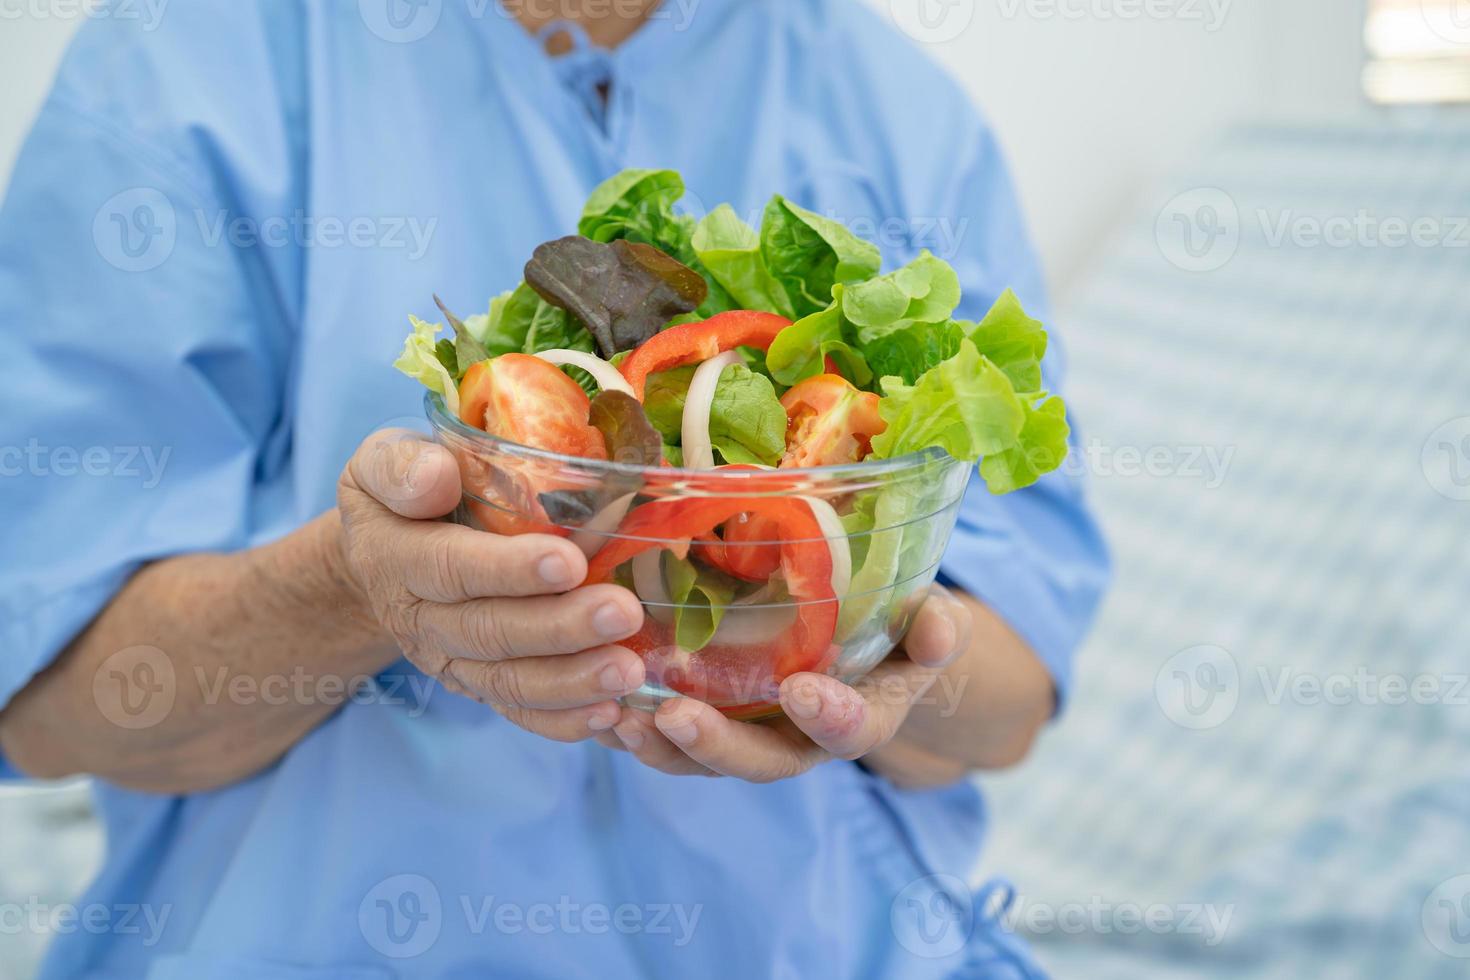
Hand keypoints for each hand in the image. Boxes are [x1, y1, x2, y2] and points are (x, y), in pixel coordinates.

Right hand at [337, 429, 646, 740]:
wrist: (381, 553)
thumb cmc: (404, 491)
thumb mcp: (383, 461)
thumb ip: (399, 465)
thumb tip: (437, 477)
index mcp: (396, 555)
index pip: (451, 567)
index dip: (509, 570)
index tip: (570, 563)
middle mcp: (419, 618)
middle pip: (489, 632)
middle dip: (560, 628)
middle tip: (623, 614)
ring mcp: (449, 659)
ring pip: (507, 681)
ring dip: (571, 681)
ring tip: (629, 671)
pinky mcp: (477, 684)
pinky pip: (516, 710)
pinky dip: (562, 720)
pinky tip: (609, 714)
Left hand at [597, 586, 973, 780]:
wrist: (862, 641)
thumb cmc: (897, 625)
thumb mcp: (929, 620)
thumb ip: (937, 626)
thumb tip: (940, 630)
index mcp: (860, 715)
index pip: (850, 730)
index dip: (831, 718)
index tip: (804, 691)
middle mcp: (801, 739)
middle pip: (762, 762)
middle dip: (719, 747)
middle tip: (678, 718)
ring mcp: (752, 735)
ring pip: (706, 760)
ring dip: (662, 745)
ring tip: (620, 718)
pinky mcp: (711, 720)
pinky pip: (672, 740)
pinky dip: (637, 729)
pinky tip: (600, 707)